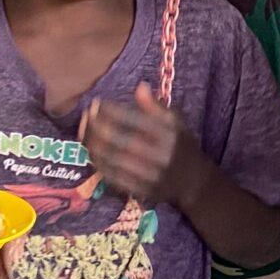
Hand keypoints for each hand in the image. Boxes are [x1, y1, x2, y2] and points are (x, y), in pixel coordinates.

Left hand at [80, 86, 198, 205]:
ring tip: (85, 133)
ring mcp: (151, 175)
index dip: (111, 111)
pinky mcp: (142, 191)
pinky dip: (100, 165)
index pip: (134, 120)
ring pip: (115, 160)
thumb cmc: (181, 145)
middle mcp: (161, 155)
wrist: (194, 182)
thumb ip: (156, 106)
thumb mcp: (176, 121)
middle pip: (122, 140)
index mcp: (169, 134)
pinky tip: (92, 153)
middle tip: (86, 117)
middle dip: (99, 127)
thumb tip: (139, 87)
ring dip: (95, 146)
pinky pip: (115, 178)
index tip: (97, 104)